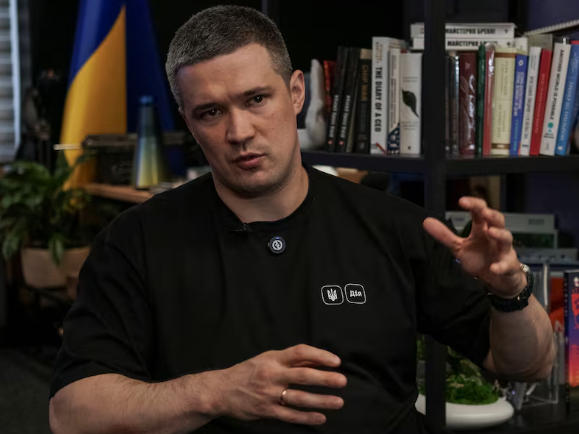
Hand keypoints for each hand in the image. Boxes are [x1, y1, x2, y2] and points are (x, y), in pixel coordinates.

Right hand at [214, 344, 346, 424]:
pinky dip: (306, 418)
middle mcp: (271, 375)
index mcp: (273, 359)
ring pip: (299, 398)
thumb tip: (317, 359)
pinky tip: (320, 418)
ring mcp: (268, 394)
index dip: (319, 355)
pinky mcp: (266, 411)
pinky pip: (289, 415)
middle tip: (342, 381)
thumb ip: (291, 360)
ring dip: (321, 401)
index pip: (300, 352)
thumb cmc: (248, 372)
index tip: (335, 361)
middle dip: (324, 379)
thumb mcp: (267, 359)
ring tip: (338, 402)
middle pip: (302, 375)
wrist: (221, 390)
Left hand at [422, 197, 525, 297]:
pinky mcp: (508, 266)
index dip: (473, 205)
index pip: (480, 212)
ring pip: (506, 239)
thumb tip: (426, 221)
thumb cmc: (480, 258)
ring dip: (500, 234)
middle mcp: (495, 237)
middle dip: (491, 214)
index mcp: (482, 229)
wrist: (497, 279)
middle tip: (483, 211)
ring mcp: (504, 251)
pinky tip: (494, 268)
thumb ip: (445, 235)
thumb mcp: (459, 247)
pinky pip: (507, 265)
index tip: (461, 201)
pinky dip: (501, 266)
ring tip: (490, 232)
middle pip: (498, 220)